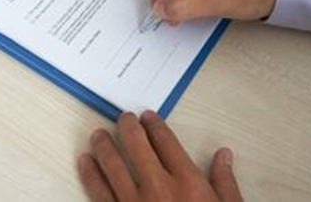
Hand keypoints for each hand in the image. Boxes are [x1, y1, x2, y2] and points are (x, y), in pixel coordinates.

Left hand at [78, 111, 242, 201]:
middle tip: (123, 118)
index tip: (148, 116)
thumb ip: (225, 184)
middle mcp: (159, 189)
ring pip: (112, 165)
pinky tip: (86, 163)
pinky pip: (98, 193)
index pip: (166, 142)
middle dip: (127, 127)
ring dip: (104, 146)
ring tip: (98, 135)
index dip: (155, 125)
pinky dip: (90, 174)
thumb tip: (223, 155)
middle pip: (137, 145)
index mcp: (189, 184)